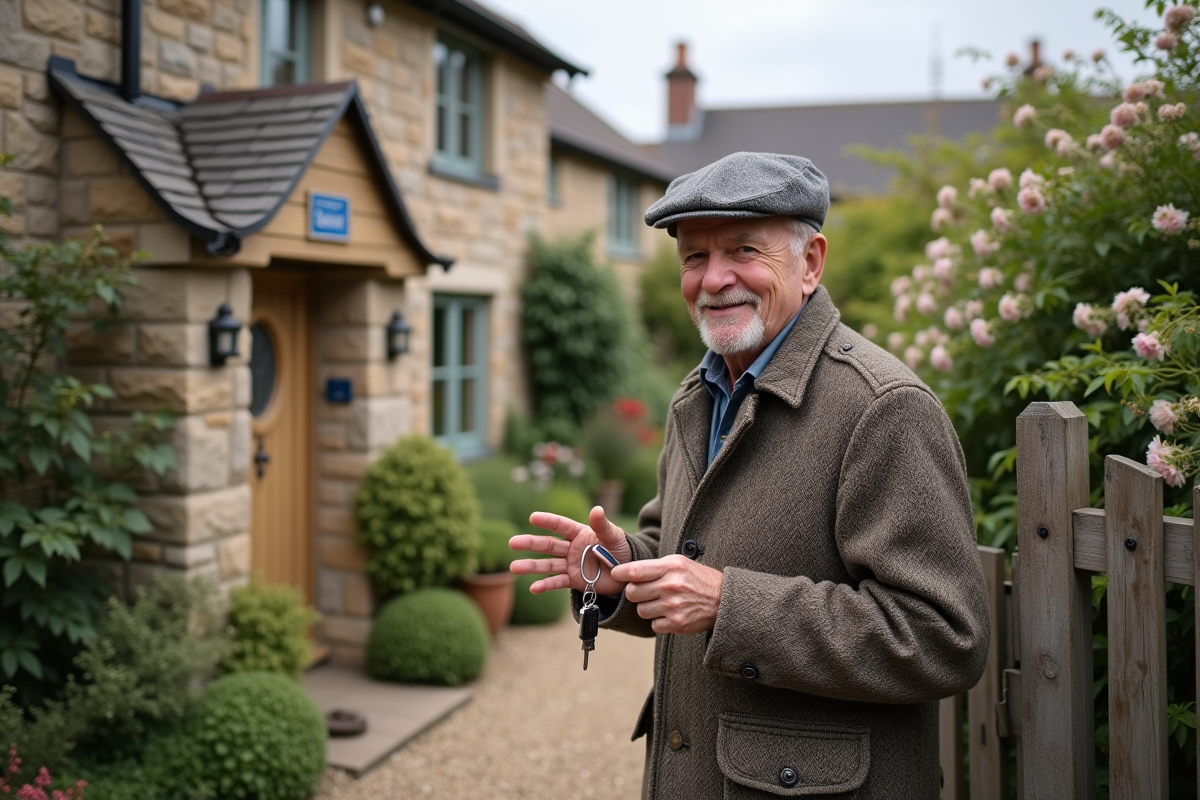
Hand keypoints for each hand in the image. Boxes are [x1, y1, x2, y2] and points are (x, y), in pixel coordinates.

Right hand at [509, 506, 631, 595]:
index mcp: (580, 533)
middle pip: (548, 545)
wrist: (627, 574)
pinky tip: (533, 588)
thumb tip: (596, 509)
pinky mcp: (573, 580)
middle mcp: (572, 548)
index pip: (561, 525)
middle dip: (530, 543)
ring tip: (514, 567)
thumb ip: (602, 525)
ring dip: (531, 566)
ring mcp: (571, 564)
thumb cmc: (623, 550)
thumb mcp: (614, 536)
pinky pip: (557, 582)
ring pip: (548, 564)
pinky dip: (545, 585)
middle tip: (512, 543)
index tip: (533, 517)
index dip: (547, 521)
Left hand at [611, 555, 722, 634]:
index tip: (615, 574)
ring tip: (661, 602)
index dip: (620, 573)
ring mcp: (674, 606)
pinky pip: (653, 625)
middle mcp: (671, 586)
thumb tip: (626, 571)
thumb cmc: (698, 578)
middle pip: (633, 593)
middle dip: (635, 592)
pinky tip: (669, 613)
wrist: (723, 600)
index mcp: (671, 568)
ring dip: (647, 607)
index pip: (635, 571)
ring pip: (641, 610)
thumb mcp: (679, 563)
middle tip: (645, 591)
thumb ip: (654, 566)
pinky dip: (658, 621)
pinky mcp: (677, 624)